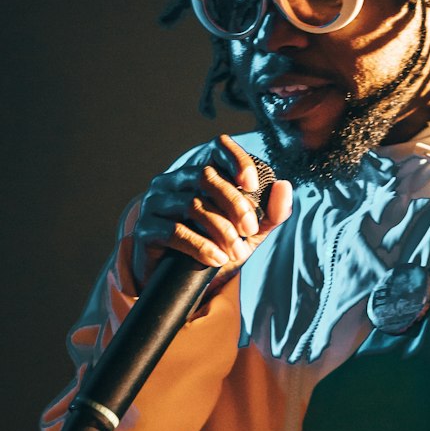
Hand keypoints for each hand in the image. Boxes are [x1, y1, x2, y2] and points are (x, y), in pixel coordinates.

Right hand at [130, 134, 292, 291]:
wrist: (180, 282)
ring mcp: (156, 202)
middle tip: (250, 230)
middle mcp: (174, 181)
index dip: (236, 160)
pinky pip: (175, 231)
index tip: (252, 184)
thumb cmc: (215, 246)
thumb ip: (270, 213)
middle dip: (234, 204)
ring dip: (221, 230)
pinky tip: (217, 258)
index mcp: (199, 173)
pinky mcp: (145, 228)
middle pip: (206, 176)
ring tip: (236, 252)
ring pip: (192, 204)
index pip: (217, 148)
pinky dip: (201, 245)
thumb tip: (284, 186)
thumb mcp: (249, 233)